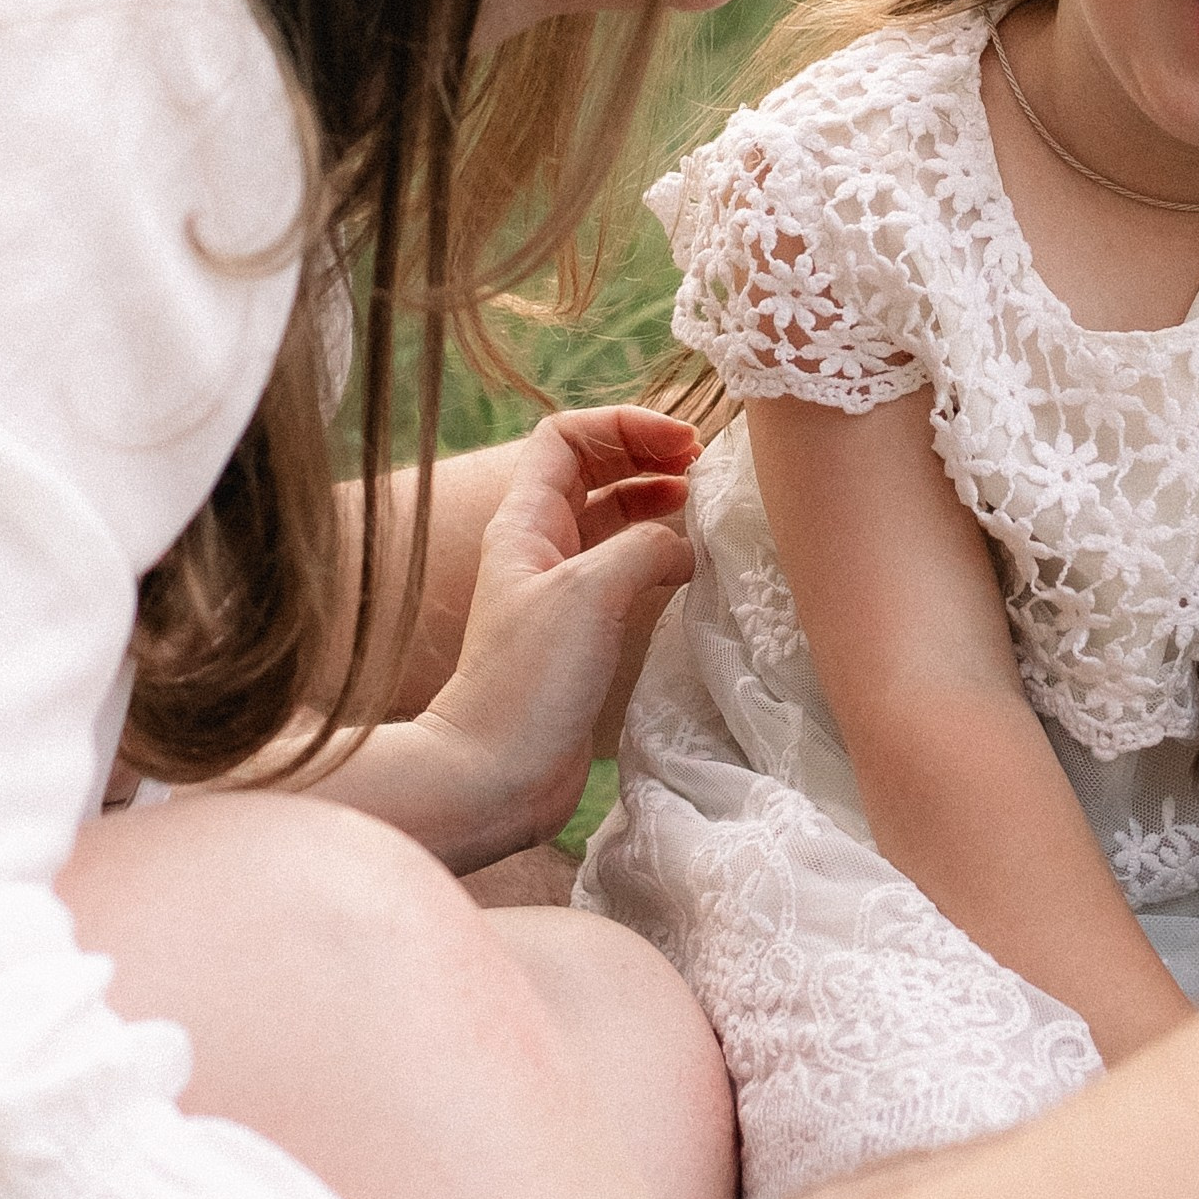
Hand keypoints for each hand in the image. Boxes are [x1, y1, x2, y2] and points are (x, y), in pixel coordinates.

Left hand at [417, 408, 695, 862]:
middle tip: (702, 468)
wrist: (495, 773)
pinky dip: (659, 557)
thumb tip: (684, 546)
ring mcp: (560, 591)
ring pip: (613, 520)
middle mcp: (540, 547)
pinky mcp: (581, 634)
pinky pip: (625, 572)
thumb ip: (645, 546)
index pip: (566, 436)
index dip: (624, 426)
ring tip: (702, 508)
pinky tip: (690, 569)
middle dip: (646, 457)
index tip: (682, 445)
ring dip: (656, 503)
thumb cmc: (528, 679)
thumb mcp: (590, 590)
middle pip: (594, 470)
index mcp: (525, 522)